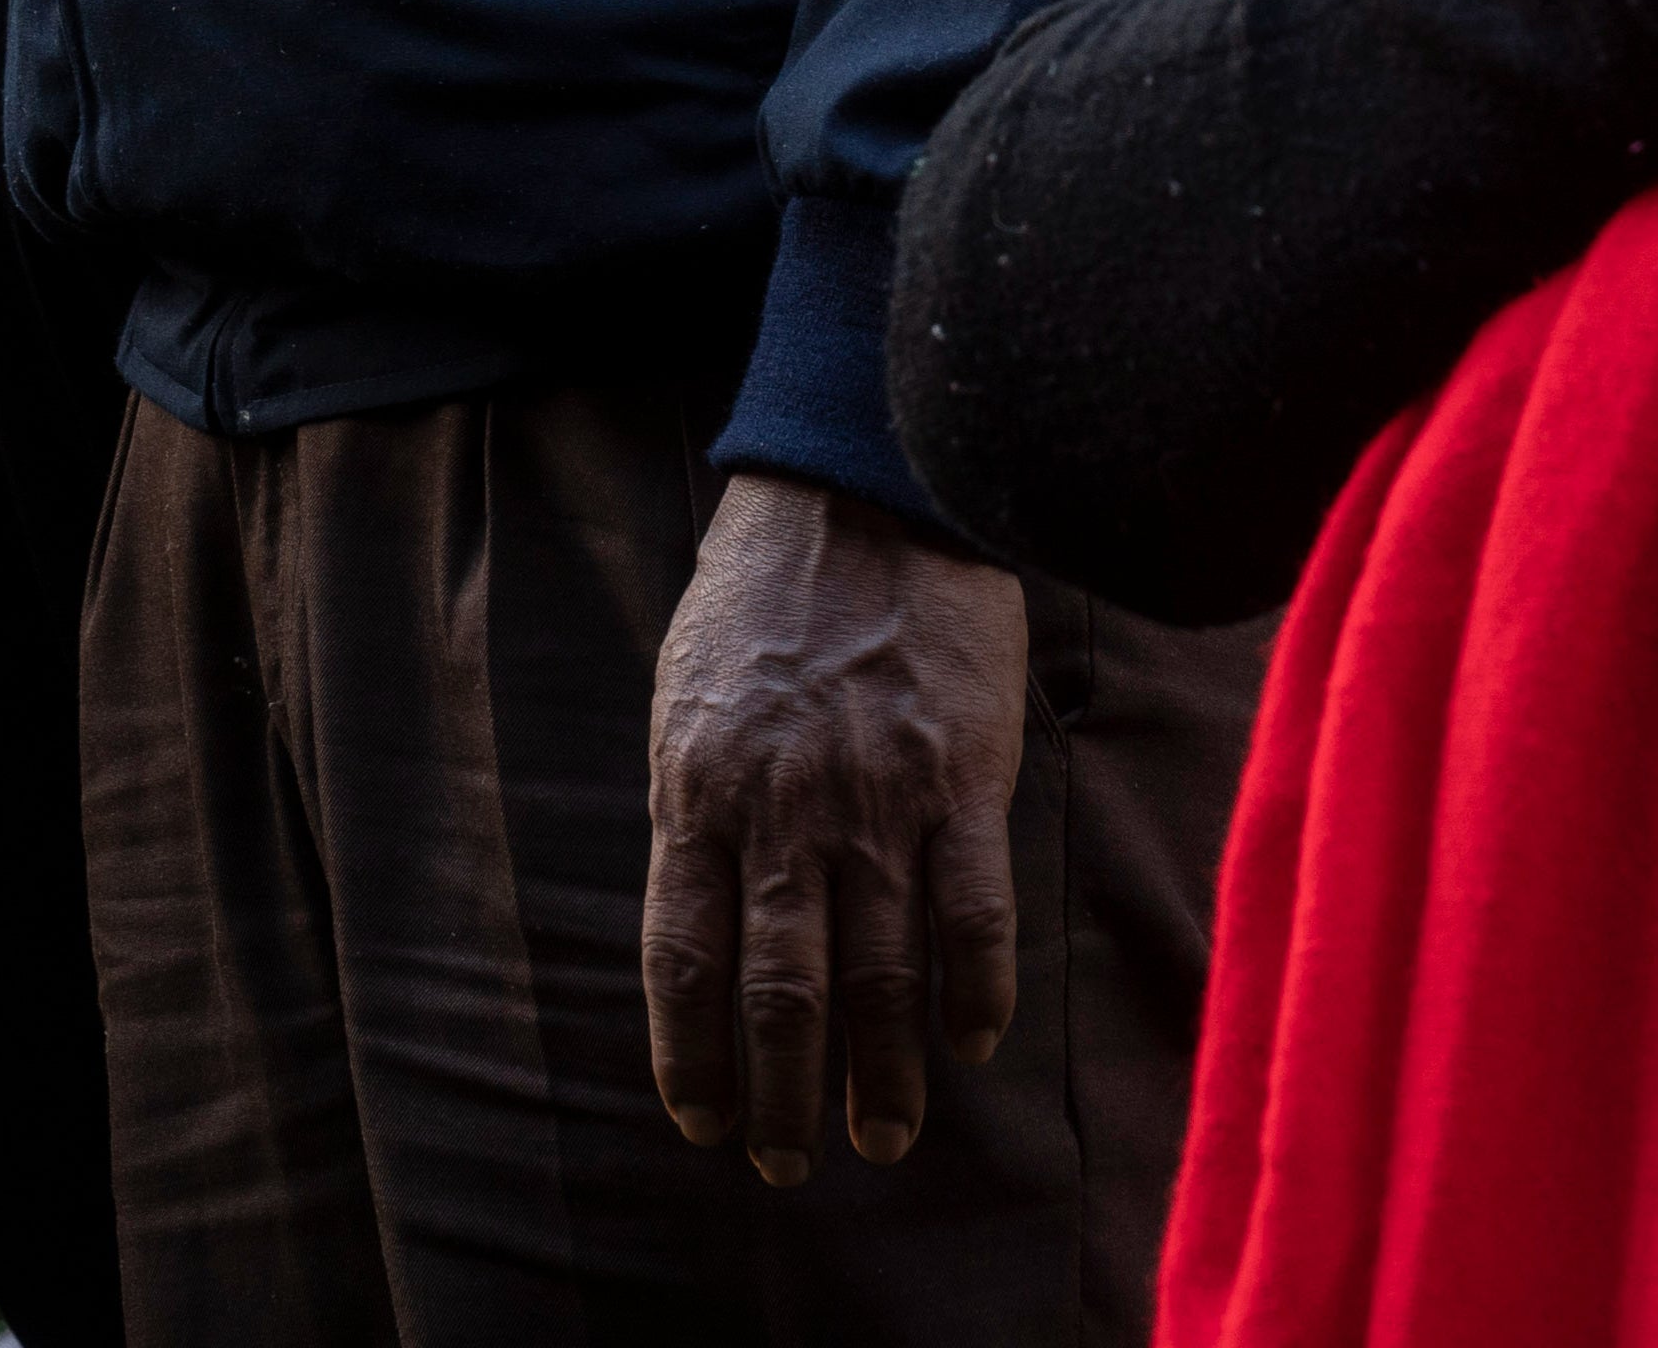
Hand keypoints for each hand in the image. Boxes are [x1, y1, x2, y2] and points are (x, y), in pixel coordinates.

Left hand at [643, 470, 1028, 1185]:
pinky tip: (972, 1041)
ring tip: (882, 1136)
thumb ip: (699, 806)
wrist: (861, 492)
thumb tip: (703, 915)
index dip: (692, 1054)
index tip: (703, 1120)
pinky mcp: (963, 778)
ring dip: (881, 1074)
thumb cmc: (762, 594)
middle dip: (782, 1094)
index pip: (683, 958)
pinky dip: (974, 992)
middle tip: (789, 1166)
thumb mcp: (689, 696)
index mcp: (698, 791)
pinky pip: (972, 914)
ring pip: (879, 975)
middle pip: (780, 992)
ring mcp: (877, 800)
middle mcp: (783, 812)